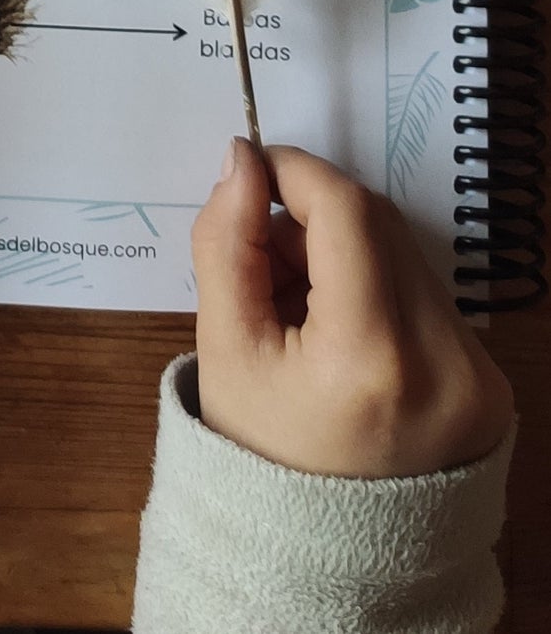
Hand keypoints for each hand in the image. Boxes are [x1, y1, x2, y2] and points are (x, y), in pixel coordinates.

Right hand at [193, 138, 512, 478]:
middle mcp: (443, 362)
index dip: (295, 173)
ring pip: (404, 255)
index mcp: (370, 357)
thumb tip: (243, 160)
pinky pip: (427, 296)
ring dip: (345, 252)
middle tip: (264, 254)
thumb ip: (226, 243)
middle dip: (312, 216)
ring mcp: (477, 375)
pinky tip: (340, 334)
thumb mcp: (225, 347)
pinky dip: (377, 289)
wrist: (333, 554)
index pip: (346, 213)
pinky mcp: (489, 380)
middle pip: (378, 227)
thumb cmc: (263, 453)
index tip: (252, 170)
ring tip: (299, 307)